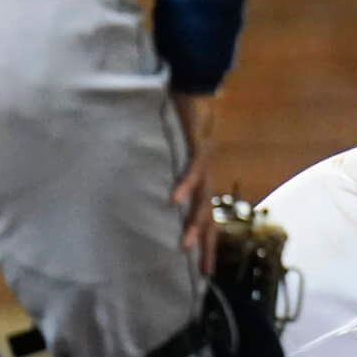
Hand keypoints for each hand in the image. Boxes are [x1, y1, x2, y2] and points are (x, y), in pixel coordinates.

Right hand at [170, 91, 218, 274]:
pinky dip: (184, 184)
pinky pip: (192, 169)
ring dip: (195, 223)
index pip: (205, 216)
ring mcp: (202, 162)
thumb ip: (163, 167)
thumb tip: (147, 185)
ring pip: (202, 199)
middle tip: (203, 272)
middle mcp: (204, 175)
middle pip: (209, 217)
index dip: (206, 241)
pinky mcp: (196, 146)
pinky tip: (175, 200)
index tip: (203, 270)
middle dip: (207, 245)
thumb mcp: (171, 150)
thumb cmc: (182, 117)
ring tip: (185, 244)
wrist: (195, 85)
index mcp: (199, 179)